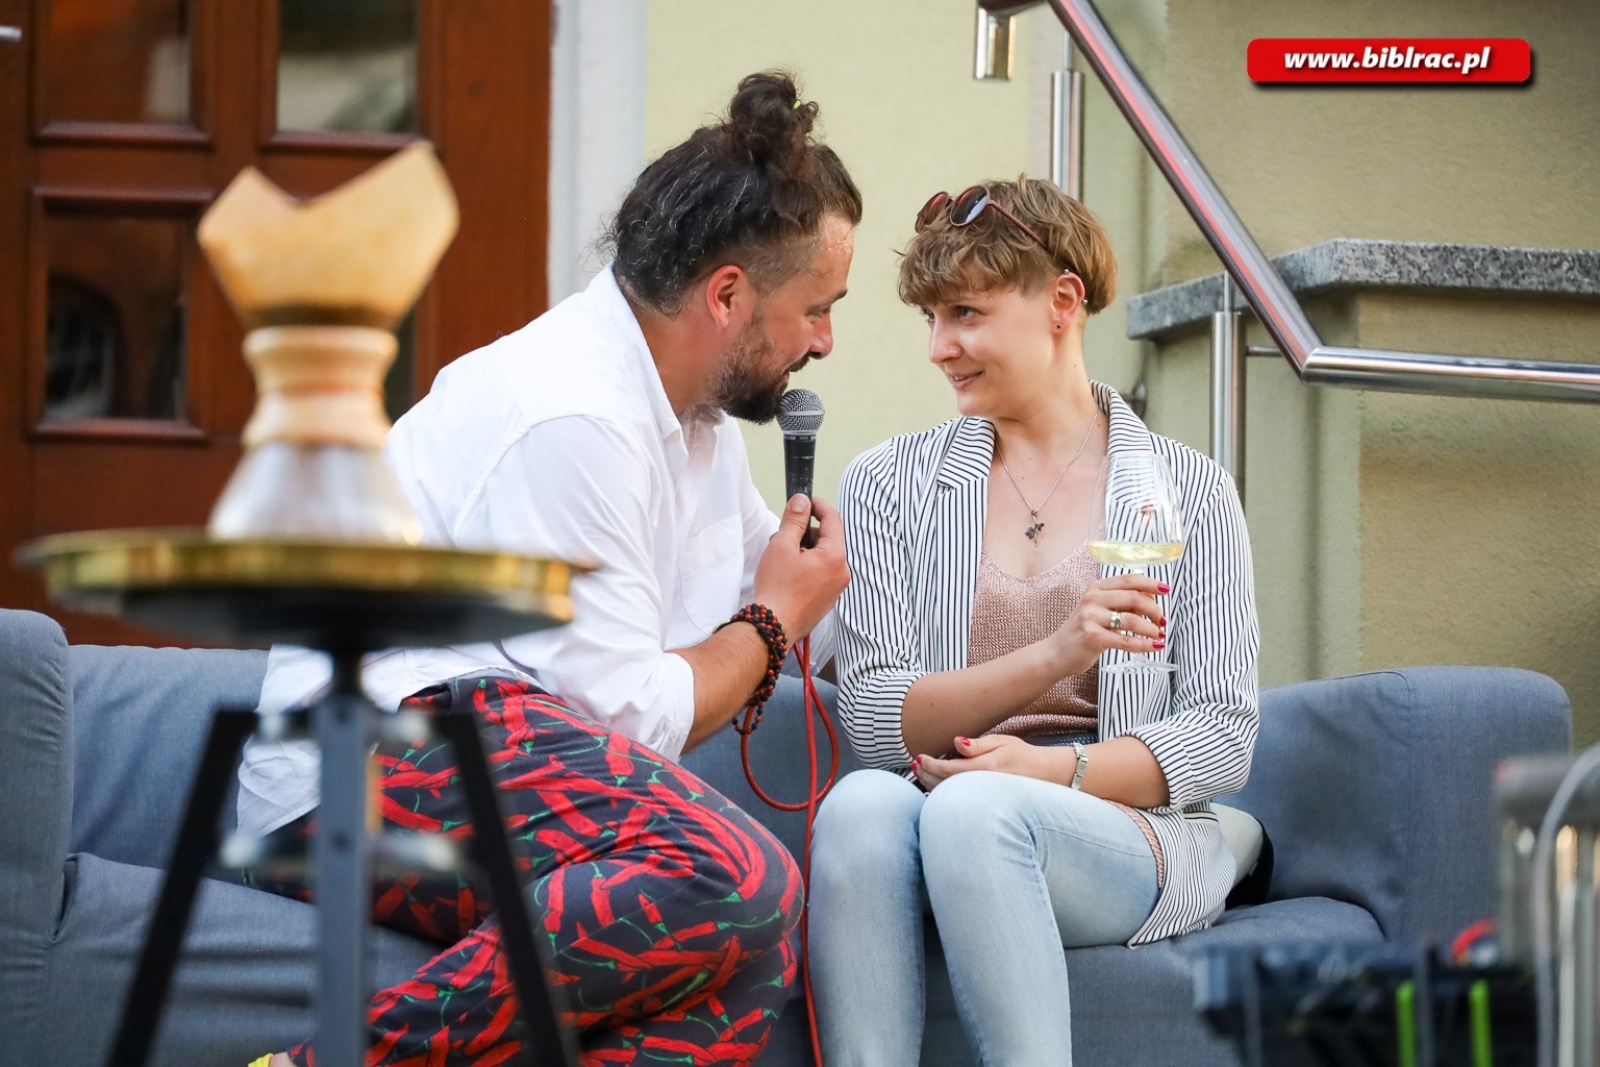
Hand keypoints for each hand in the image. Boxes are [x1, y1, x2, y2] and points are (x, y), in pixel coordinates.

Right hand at [753, 494, 849, 641]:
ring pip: (823, 557)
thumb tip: (801, 501)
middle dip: (805, 533)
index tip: (803, 501)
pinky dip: (806, 566)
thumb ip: (794, 520)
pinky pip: (820, 573)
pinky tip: (786, 573)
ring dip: (803, 550)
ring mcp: (836, 588)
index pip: (833, 520)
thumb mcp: (781, 546)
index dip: (817, 506)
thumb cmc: (777, 588)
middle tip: (781, 536)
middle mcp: (842, 573)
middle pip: (827, 539)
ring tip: (780, 558)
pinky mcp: (827, 599)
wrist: (773, 628)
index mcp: (835, 557)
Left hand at [913, 734, 1069, 789]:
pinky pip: (959, 801)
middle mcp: (984, 786)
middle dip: (926, 775)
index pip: (949, 769)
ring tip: (920, 774)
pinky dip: (944, 794)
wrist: (1047, 775)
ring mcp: (985, 799)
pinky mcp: (985, 805)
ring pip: (951, 795)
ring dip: (931, 785)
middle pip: (945, 784)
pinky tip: (934, 787)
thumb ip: (976, 744)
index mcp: (987, 768)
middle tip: (914, 765)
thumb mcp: (1001, 742)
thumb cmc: (1022, 755)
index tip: (919, 758)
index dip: (930, 765)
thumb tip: (954, 743)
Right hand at [1050, 573, 1167, 675]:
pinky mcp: (1093, 637)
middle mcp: (1092, 599)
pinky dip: (1144, 645)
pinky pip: (1126, 641)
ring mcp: (1091, 617)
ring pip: (1132, 619)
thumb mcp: (1099, 610)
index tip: (1166, 590)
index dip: (1151, 583)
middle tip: (1162, 621)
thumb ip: (1122, 603)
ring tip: (1159, 635)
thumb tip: (1153, 601)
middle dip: (1154, 610)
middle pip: (1134, 597)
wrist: (1057, 652)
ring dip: (1151, 628)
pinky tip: (1154, 647)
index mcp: (1096, 588)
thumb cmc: (1083, 631)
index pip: (1129, 579)